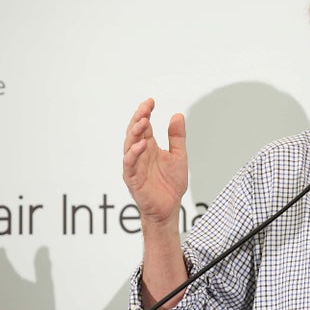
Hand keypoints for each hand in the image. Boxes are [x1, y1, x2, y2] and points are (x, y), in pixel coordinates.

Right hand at [123, 98, 187, 226]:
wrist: (170, 207)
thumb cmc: (171, 183)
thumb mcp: (179, 156)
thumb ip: (177, 137)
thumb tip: (177, 115)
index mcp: (149, 147)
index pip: (144, 126)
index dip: (145, 113)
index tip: (151, 101)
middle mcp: (140, 154)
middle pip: (134, 132)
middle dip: (138, 118)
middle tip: (145, 108)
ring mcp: (135, 166)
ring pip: (129, 146)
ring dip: (134, 133)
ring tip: (142, 121)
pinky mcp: (133, 179)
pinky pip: (130, 165)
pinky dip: (133, 154)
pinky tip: (141, 145)